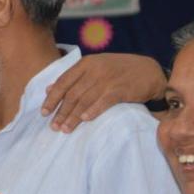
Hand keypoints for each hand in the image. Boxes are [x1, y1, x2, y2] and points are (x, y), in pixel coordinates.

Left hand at [41, 53, 165, 132]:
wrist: (149, 71)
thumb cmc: (118, 71)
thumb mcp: (94, 68)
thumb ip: (72, 78)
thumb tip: (48, 89)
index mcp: (86, 64)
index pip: (63, 82)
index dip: (52, 98)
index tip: (43, 112)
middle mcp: (95, 70)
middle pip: (73, 94)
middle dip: (61, 112)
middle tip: (53, 126)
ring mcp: (108, 79)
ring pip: (85, 100)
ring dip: (73, 117)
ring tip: (65, 129)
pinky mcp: (121, 89)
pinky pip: (104, 102)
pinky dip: (93, 111)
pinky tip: (85, 120)